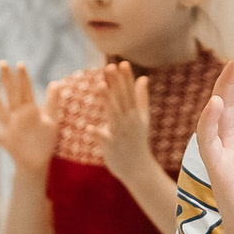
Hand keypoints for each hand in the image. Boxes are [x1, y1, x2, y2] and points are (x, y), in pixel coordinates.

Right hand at [0, 61, 62, 176]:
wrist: (37, 163)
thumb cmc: (44, 141)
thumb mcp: (52, 121)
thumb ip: (53, 102)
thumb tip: (56, 82)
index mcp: (29, 110)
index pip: (26, 91)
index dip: (24, 79)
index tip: (20, 64)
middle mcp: (17, 116)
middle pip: (12, 95)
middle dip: (8, 79)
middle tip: (2, 63)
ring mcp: (10, 127)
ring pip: (0, 108)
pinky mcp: (5, 140)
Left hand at [98, 61, 157, 185]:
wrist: (138, 169)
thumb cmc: (138, 142)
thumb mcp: (143, 119)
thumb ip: (141, 98)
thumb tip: (143, 78)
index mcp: (135, 114)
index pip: (130, 93)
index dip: (127, 78)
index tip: (123, 63)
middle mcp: (129, 122)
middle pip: (121, 99)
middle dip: (116, 83)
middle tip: (110, 67)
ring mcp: (120, 134)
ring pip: (112, 114)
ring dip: (107, 101)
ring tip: (100, 86)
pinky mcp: (112, 147)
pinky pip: (103, 139)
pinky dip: (97, 133)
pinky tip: (90, 128)